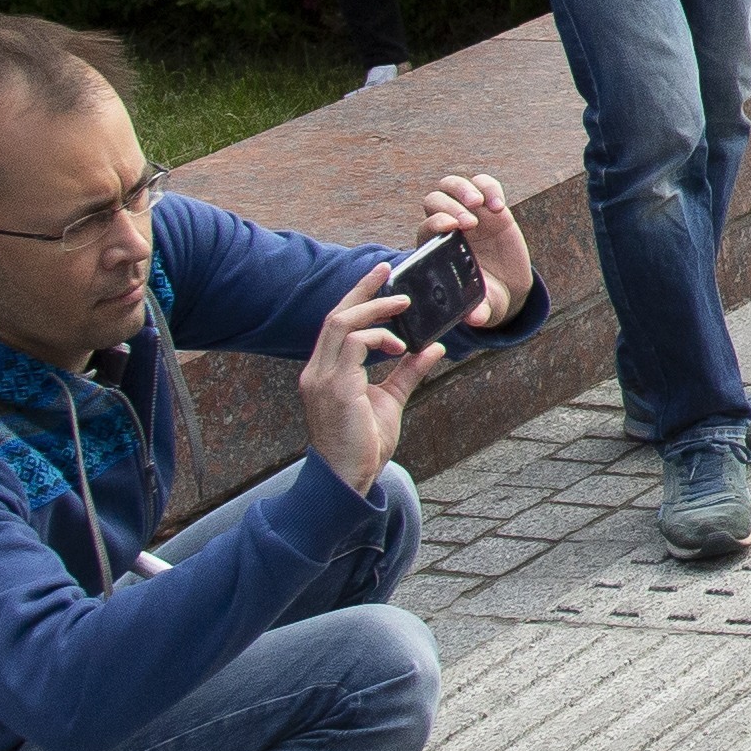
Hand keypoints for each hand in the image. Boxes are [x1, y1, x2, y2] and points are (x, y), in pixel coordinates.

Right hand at [299, 258, 453, 495]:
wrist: (349, 480)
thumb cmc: (364, 445)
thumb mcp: (391, 400)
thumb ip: (408, 372)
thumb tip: (433, 347)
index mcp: (325, 372)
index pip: (336, 324)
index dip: (357, 296)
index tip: (381, 275)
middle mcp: (317, 372)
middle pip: (335, 316)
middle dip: (363, 290)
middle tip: (389, 271)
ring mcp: (322, 379)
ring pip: (341, 324)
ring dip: (374, 310)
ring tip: (403, 305)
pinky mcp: (335, 388)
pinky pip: (353, 345)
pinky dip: (378, 337)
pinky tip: (398, 346)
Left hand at [423, 169, 529, 330]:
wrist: (507, 286)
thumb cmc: (486, 297)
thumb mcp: (483, 306)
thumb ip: (478, 310)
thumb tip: (476, 319)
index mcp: (437, 248)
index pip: (427, 225)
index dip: (437, 222)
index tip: (453, 228)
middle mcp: (448, 226)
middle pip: (435, 199)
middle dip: (450, 205)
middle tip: (471, 222)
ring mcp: (469, 212)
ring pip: (452, 185)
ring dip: (464, 189)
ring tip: (481, 204)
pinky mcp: (490, 206)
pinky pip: (483, 184)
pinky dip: (490, 188)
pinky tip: (499, 206)